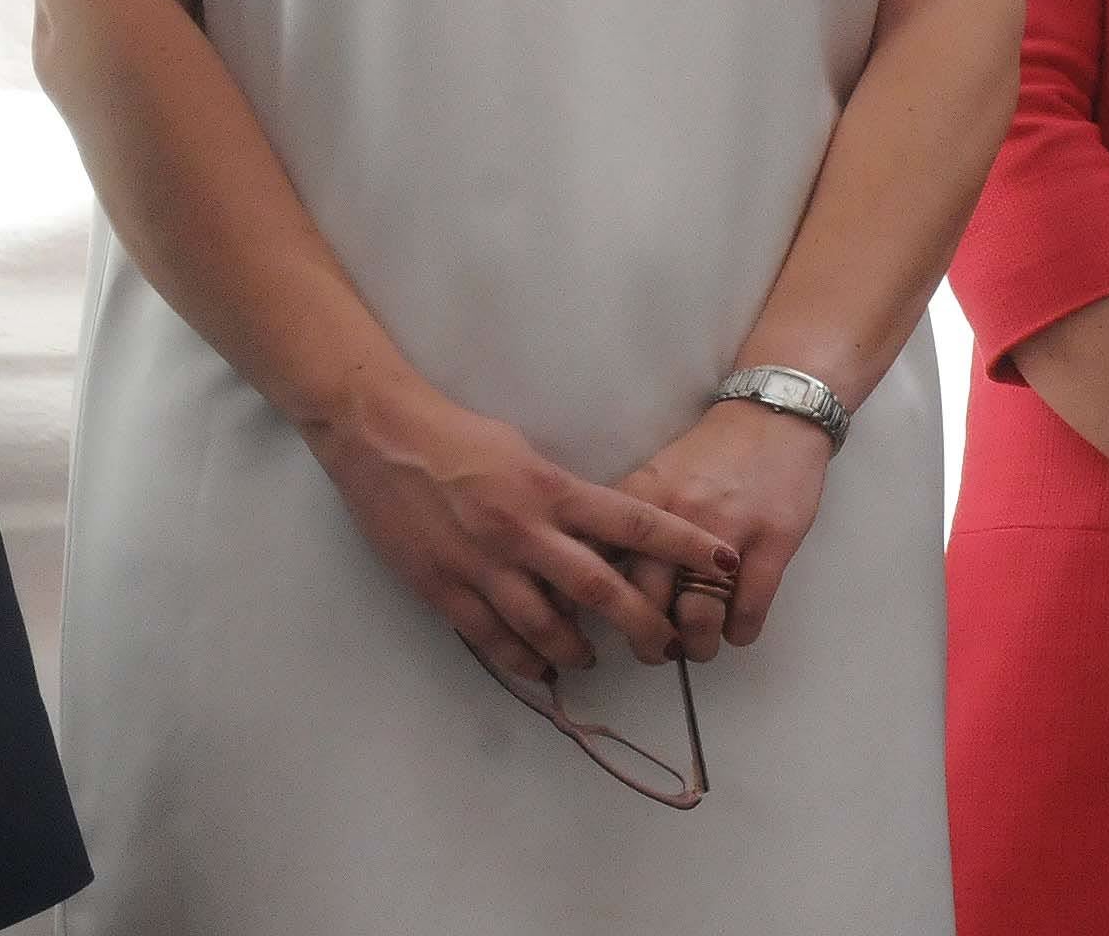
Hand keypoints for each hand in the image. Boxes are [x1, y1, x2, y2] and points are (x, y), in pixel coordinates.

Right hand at [301, 371, 737, 683]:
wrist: (383, 438)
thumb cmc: (460, 437)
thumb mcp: (526, 454)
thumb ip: (564, 496)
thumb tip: (602, 534)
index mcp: (551, 489)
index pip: (633, 523)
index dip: (684, 546)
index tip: (724, 561)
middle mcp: (524, 531)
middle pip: (600, 590)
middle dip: (642, 623)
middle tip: (664, 645)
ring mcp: (483, 565)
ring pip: (547, 628)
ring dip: (579, 652)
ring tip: (594, 660)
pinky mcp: (445, 589)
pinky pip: (492, 639)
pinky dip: (522, 662)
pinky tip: (541, 671)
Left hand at [615, 399, 834, 659]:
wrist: (773, 415)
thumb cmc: (711, 454)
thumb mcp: (656, 478)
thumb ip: (626, 524)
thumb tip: (594, 578)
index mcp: (641, 497)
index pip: (603, 565)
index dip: (600, 608)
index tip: (605, 626)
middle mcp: (677, 515)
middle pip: (649, 604)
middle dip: (652, 641)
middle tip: (659, 649)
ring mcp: (727, 531)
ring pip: (700, 617)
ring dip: (699, 644)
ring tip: (700, 645)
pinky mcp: (772, 543)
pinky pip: (748, 610)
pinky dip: (740, 632)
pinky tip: (737, 628)